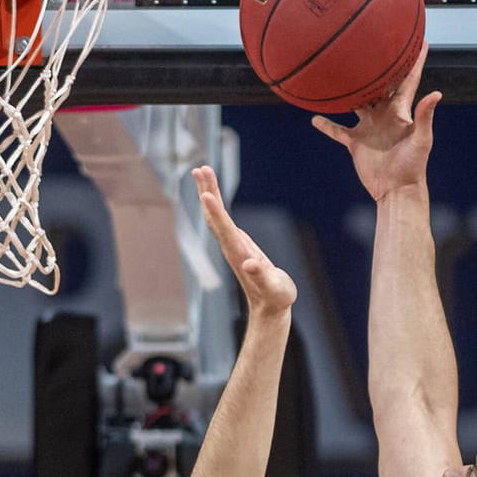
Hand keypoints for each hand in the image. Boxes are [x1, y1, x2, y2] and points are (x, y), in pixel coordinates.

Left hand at [194, 165, 295, 317]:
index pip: (224, 230)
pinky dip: (215, 203)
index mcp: (239, 254)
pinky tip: (212, 194)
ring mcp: (232, 245)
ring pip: (215, 216)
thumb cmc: (276, 297)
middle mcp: (231, 247)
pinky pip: (221, 219)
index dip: (216, 212)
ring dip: (208, 192)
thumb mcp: (274, 288)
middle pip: (214, 217)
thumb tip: (250, 264)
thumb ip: (263, 277)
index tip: (205, 194)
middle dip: (207, 192)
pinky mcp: (236, 243)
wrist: (269, 307)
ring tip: (202, 171)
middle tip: (200, 169)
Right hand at [311, 48, 439, 202]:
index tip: (420, 41)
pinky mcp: (355, 143)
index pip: (408, 81)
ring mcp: (368, 128)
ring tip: (337, 73)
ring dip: (347, 91)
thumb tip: (437, 93)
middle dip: (377, 67)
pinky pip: (337, 130)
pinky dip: (326, 125)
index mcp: (400, 112)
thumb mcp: (422, 140)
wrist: (396, 190)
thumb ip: (425, 116)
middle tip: (370, 45)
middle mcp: (383, 115)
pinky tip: (314, 117)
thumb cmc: (413, 166)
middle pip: (378, 86)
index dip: (414, 61)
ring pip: (355, 103)